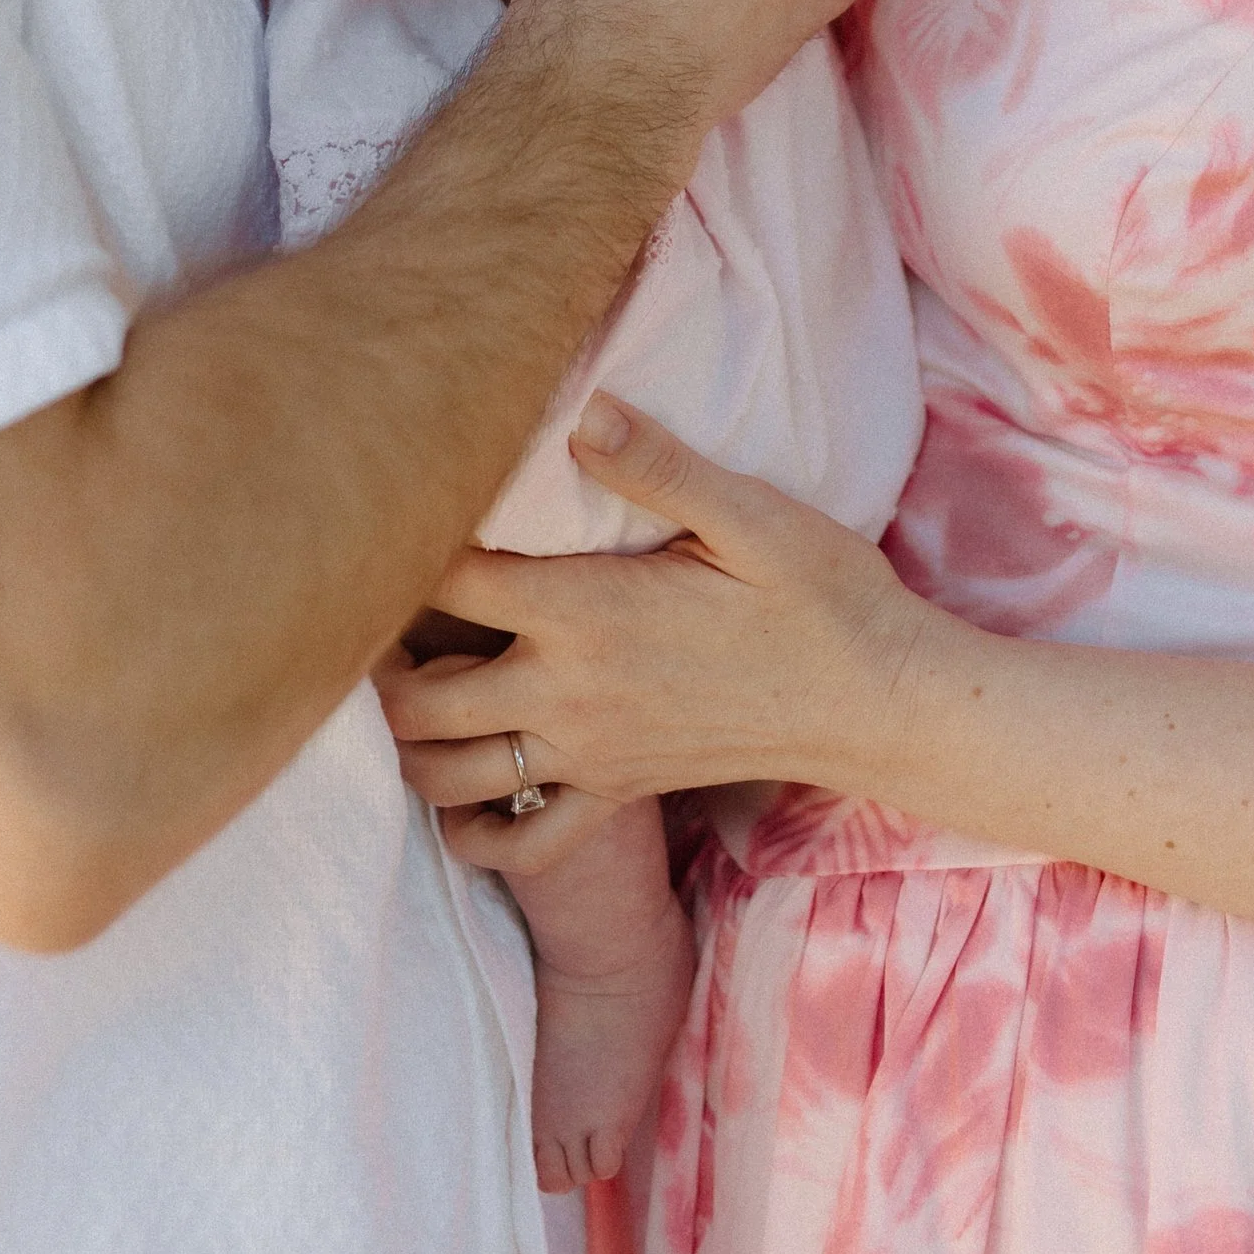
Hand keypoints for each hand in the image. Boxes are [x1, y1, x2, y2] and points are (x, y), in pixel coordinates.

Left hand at [379, 396, 927, 867]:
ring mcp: (588, 757)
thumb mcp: (751, 516)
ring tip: (402, 684)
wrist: (879, 703)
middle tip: (375, 606)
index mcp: (587, 613)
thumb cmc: (822, 595)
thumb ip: (657, 466)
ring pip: (447, 774)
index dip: (408, 544)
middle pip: (419, 695)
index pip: (448, 580)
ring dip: (409, 738)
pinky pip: (519, 842)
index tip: (396, 510)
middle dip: (379, 657)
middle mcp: (569, 695)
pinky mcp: (616, 795)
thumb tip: (584, 411)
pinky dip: (472, 832)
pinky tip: (456, 800)